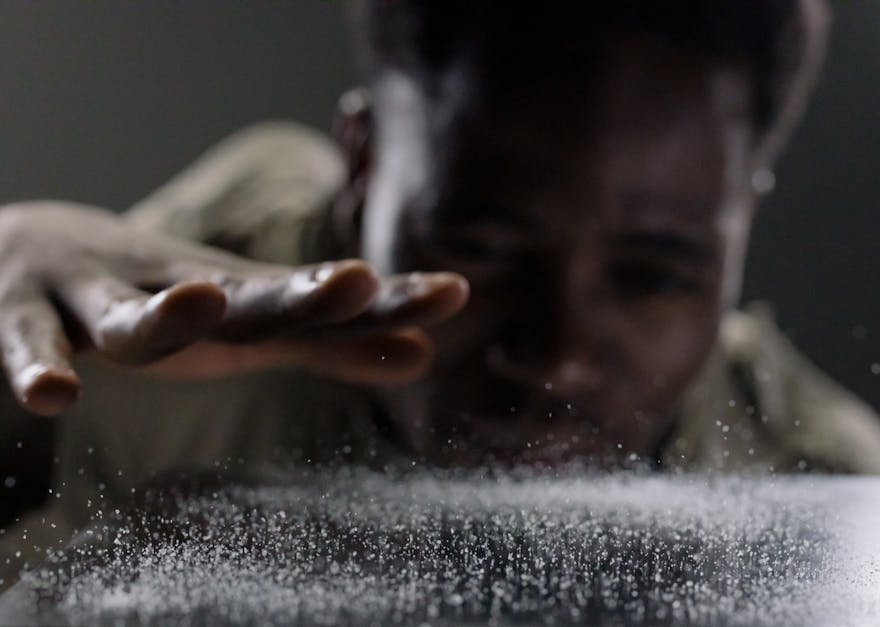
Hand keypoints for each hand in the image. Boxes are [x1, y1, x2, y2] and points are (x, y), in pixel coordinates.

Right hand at [0, 201, 467, 415]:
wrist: (37, 248)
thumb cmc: (172, 299)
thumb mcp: (255, 330)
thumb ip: (334, 349)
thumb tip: (425, 356)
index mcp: (239, 301)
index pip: (320, 303)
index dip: (385, 302)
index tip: (453, 293)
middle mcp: (179, 288)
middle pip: (244, 297)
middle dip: (300, 295)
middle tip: (356, 282)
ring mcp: (98, 296)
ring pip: (129, 313)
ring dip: (166, 311)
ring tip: (204, 304)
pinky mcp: (23, 312)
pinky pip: (28, 340)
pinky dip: (37, 361)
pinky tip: (54, 394)